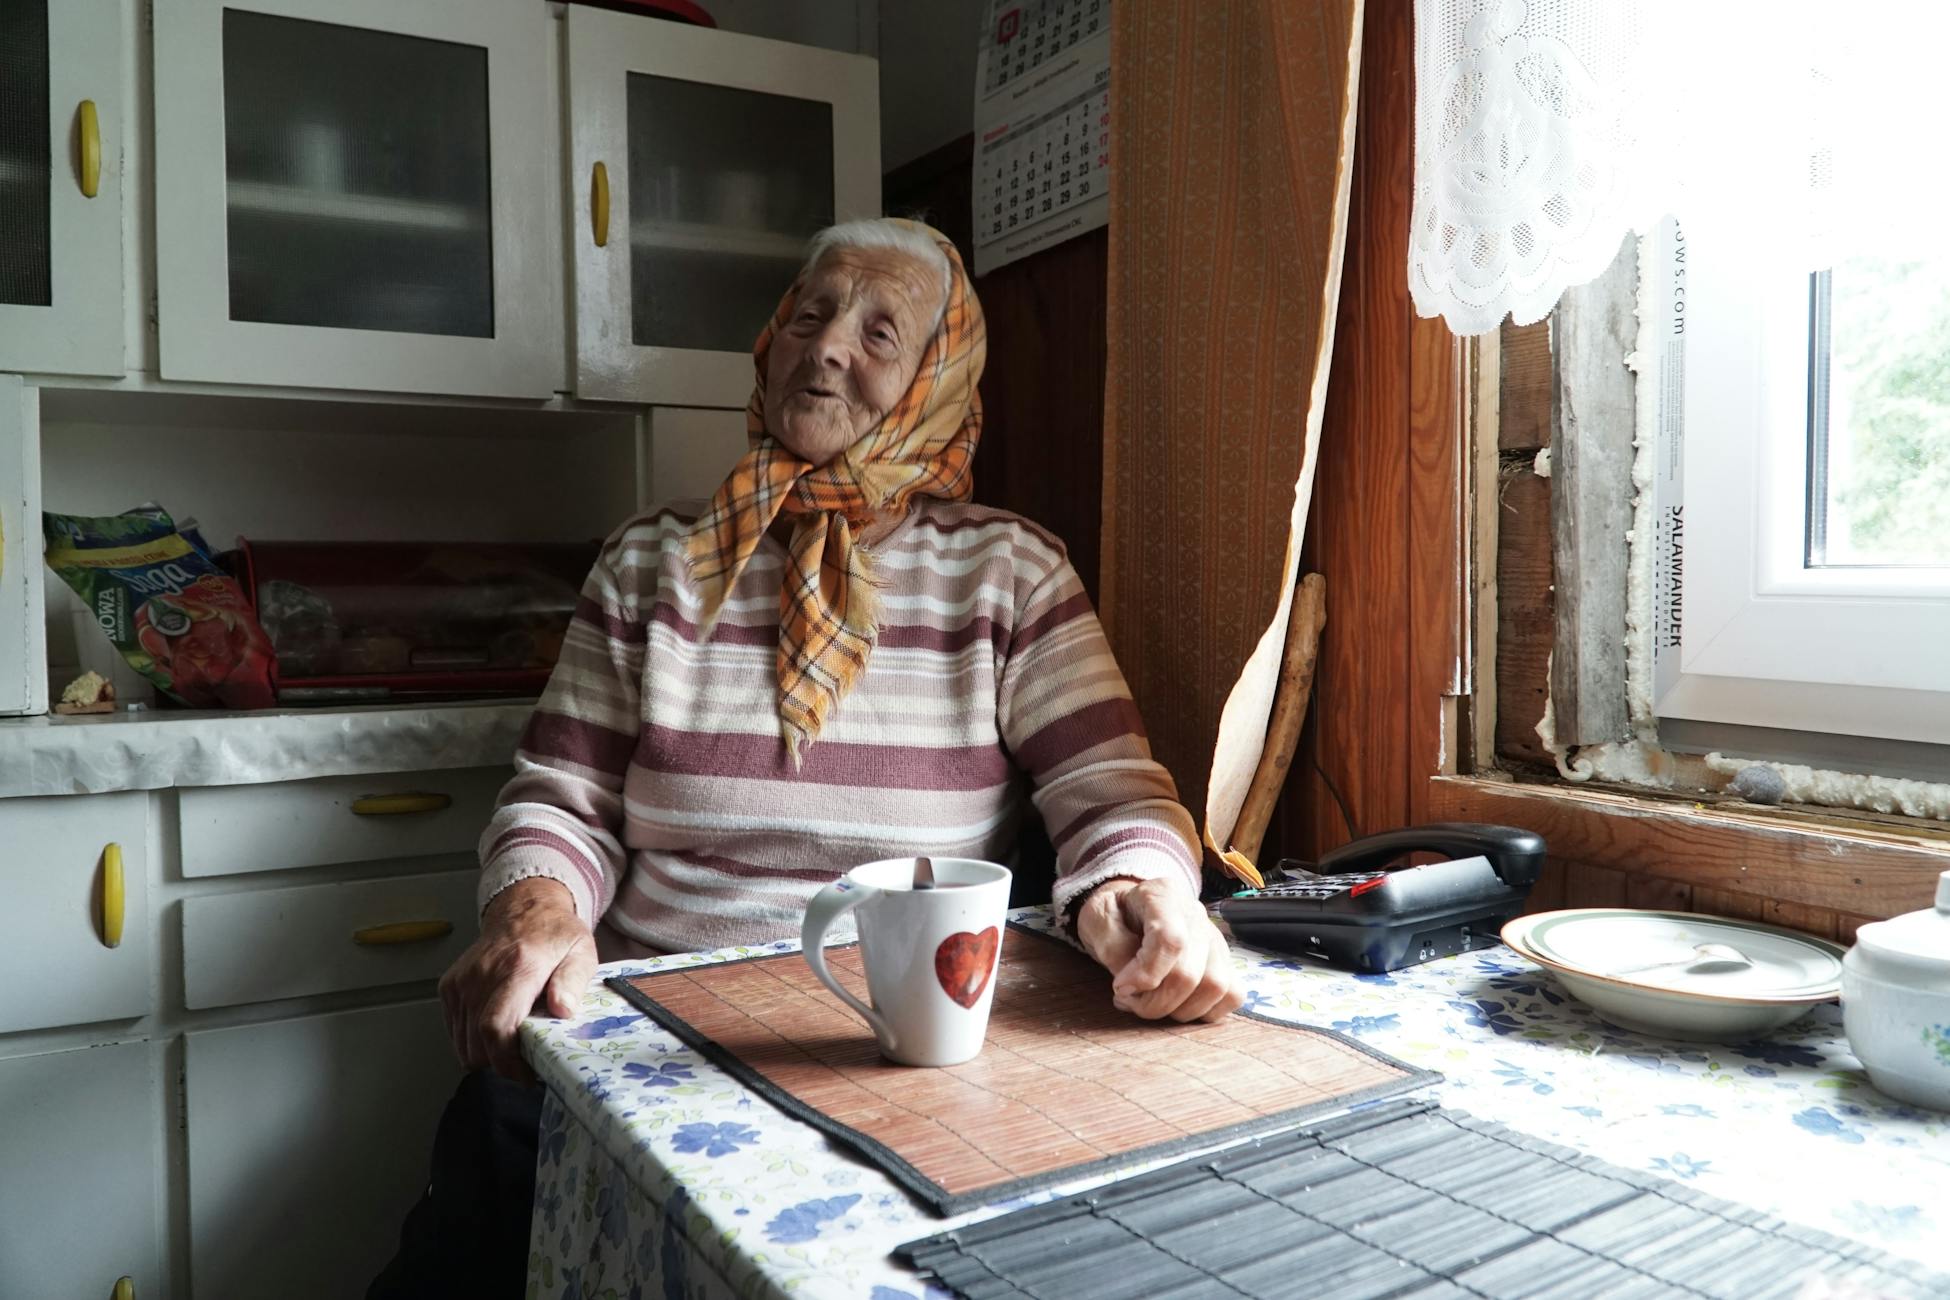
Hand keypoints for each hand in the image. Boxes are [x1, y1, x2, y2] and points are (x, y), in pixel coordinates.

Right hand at [438, 878, 597, 1082]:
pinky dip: (472, 1040)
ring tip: (512, 1044)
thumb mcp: (581, 952)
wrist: (524, 910)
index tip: (528, 1075)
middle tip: (526, 1062)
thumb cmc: (555, 936)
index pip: (496, 1026)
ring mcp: (462, 981)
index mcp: (518, 967)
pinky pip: (455, 1031)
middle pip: (477, 1043)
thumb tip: (563, 1009)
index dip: (508, 1062)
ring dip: (487, 1054)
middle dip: (502, 1064)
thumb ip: (574, 980)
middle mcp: (483, 974)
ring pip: (463, 1043)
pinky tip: (496, 1028)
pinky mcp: (450, 986)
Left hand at [1075, 877, 1244, 1022]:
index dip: (1147, 974)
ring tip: (1150, 1003)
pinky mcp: (1224, 961)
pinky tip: (1177, 1004)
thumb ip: (1111, 946)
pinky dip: (1205, 1010)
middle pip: (1190, 972)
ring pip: (1215, 987)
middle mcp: (1196, 914)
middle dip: (1155, 1001)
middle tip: (1127, 999)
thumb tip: (1132, 983)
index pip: (1171, 940)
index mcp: (1163, 895)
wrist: (1130, 909)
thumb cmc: (1114, 914)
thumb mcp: (1097, 919)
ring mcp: (1214, 938)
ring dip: (1178, 1009)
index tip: (1121, 988)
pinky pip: (1232, 994)